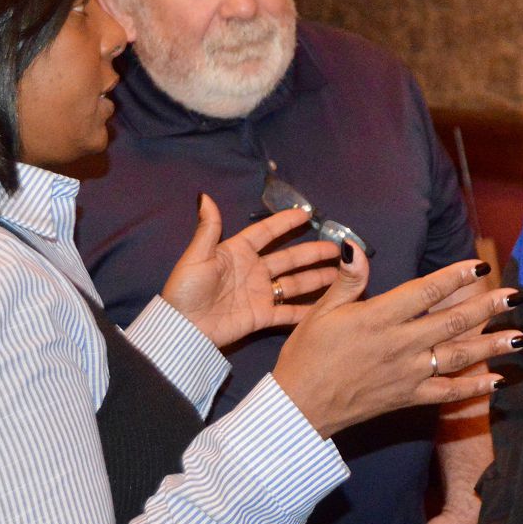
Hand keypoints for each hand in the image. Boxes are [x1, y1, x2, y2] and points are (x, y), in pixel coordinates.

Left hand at [161, 195, 339, 347]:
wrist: (183, 328)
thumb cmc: (186, 290)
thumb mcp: (196, 256)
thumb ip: (208, 228)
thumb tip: (204, 196)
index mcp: (237, 252)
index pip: (266, 233)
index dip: (285, 223)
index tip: (306, 214)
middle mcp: (253, 271)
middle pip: (289, 258)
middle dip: (312, 252)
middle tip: (336, 248)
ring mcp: (260, 294)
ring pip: (294, 283)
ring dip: (316, 278)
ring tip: (339, 273)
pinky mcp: (262, 316)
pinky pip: (289, 312)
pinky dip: (307, 309)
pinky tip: (326, 305)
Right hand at [273, 244, 522, 436]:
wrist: (299, 408)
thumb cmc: (307, 356)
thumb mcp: (321, 311)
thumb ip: (347, 280)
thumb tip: (353, 246)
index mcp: (378, 318)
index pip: (425, 292)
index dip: (454, 278)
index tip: (479, 267)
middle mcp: (399, 345)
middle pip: (452, 322)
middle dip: (488, 308)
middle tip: (516, 297)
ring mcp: (407, 373)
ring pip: (458, 356)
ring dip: (492, 346)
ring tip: (520, 337)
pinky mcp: (408, 397)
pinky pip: (448, 392)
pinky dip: (474, 388)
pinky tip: (498, 380)